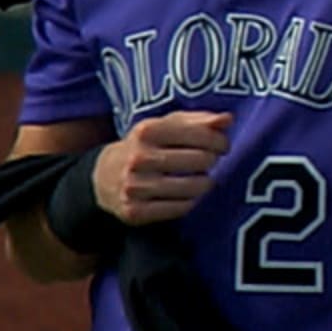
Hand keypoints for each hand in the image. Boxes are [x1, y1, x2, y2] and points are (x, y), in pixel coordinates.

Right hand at [90, 110, 233, 224]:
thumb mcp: (165, 125)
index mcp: (147, 131)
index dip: (219, 141)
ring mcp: (136, 186)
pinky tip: (188, 195)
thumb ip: (198, 120)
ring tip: (202, 179)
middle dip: (212, 161)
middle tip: (210, 161)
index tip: (222, 145)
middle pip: (201, 160)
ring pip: (193, 188)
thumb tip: (227, 119)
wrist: (104, 176)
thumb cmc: (145, 146)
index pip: (200, 134)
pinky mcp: (136, 211)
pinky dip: (190, 202)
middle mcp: (139, 158)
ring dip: (205, 183)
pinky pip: (180, 208)